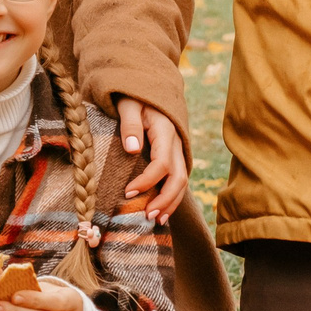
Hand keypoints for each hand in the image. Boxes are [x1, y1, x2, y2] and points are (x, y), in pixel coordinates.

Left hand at [115, 99, 187, 222]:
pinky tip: (162, 212)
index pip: (162, 163)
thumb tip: (132, 149)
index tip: (128, 192)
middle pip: (178, 177)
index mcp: (165, 130)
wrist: (145, 90)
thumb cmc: (133, 97)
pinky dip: (171, 197)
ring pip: (182, 181)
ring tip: (156, 220)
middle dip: (165, 199)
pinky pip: (177, 180)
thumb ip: (130, 124)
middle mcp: (175, 143)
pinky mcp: (173, 156)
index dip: (147, 181)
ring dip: (170, 203)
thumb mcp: (128, 104)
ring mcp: (177, 150)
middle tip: (147, 215)